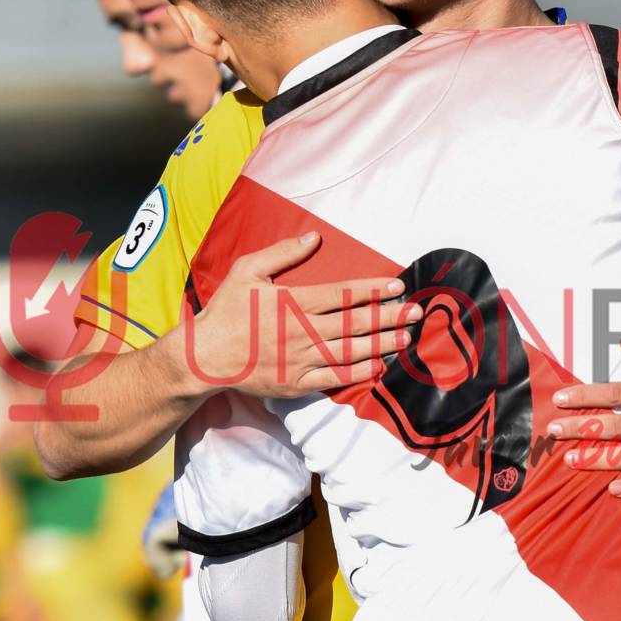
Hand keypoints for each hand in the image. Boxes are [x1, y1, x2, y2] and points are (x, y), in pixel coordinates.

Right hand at [162, 232, 422, 398]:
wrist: (204, 357)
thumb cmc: (225, 310)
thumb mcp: (246, 270)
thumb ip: (282, 253)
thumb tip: (313, 238)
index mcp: (294, 302)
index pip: (343, 293)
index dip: (373, 289)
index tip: (397, 285)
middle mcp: (303, 331)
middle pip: (355, 323)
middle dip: (389, 316)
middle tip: (415, 313)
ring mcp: (301, 359)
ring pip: (351, 351)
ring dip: (382, 344)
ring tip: (406, 337)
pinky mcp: (296, 383)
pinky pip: (334, 379)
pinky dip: (359, 374)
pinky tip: (379, 367)